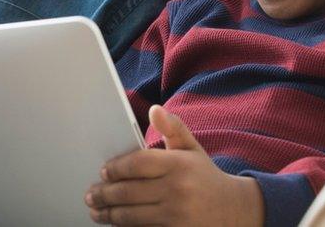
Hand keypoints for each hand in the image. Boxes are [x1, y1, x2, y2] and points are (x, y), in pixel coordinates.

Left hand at [84, 105, 263, 225]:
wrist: (233, 210)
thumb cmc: (205, 176)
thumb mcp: (193, 148)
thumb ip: (173, 127)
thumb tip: (154, 109)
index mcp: (179, 164)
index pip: (138, 163)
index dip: (116, 167)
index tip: (104, 171)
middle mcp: (177, 190)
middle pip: (129, 191)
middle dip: (104, 193)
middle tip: (91, 194)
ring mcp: (176, 215)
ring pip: (131, 215)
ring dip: (108, 213)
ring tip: (96, 210)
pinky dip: (125, 226)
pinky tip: (114, 221)